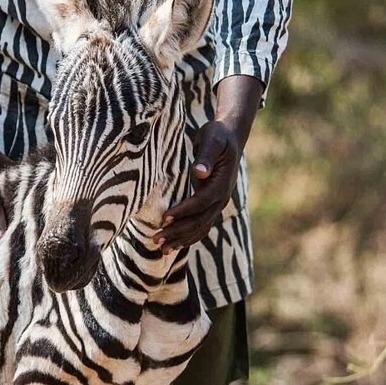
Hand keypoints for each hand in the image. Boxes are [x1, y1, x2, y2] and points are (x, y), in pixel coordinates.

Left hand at [154, 75, 263, 252]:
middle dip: (178, 231)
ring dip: (181, 239)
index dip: (184, 211)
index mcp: (222, 183)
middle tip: (156, 239)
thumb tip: (199, 172)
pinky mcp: (211, 206)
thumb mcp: (212, 139)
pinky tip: (173, 245)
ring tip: (161, 248)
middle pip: (200, 220)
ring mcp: (218, 204)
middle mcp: (222, 198)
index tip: (164, 218)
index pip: (201, 202)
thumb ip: (205, 156)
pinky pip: (201, 226)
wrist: (229, 138)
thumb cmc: (217, 136)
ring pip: (200, 228)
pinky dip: (187, 237)